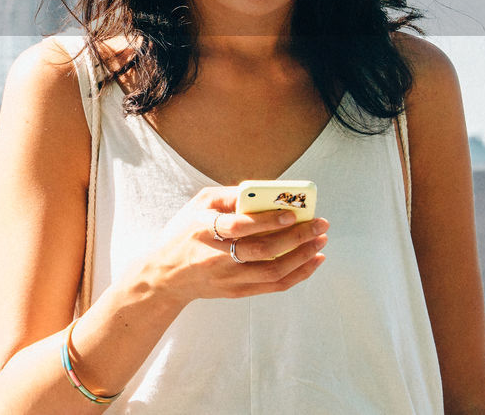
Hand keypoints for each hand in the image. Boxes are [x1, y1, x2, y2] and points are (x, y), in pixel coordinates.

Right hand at [133, 186, 328, 307]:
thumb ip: (227, 196)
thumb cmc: (183, 234)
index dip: (267, 221)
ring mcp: (228, 278)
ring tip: (320, 241)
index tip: (292, 213)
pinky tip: (313, 261)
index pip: (239, 227)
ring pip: (273, 271)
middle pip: (263, 250)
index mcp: (203, 230)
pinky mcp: (237, 292)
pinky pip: (274, 286)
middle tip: (319, 224)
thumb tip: (262, 191)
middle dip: (296, 237)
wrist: (164, 275)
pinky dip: (298, 274)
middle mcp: (216, 257)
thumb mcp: (196, 206)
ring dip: (302, 256)